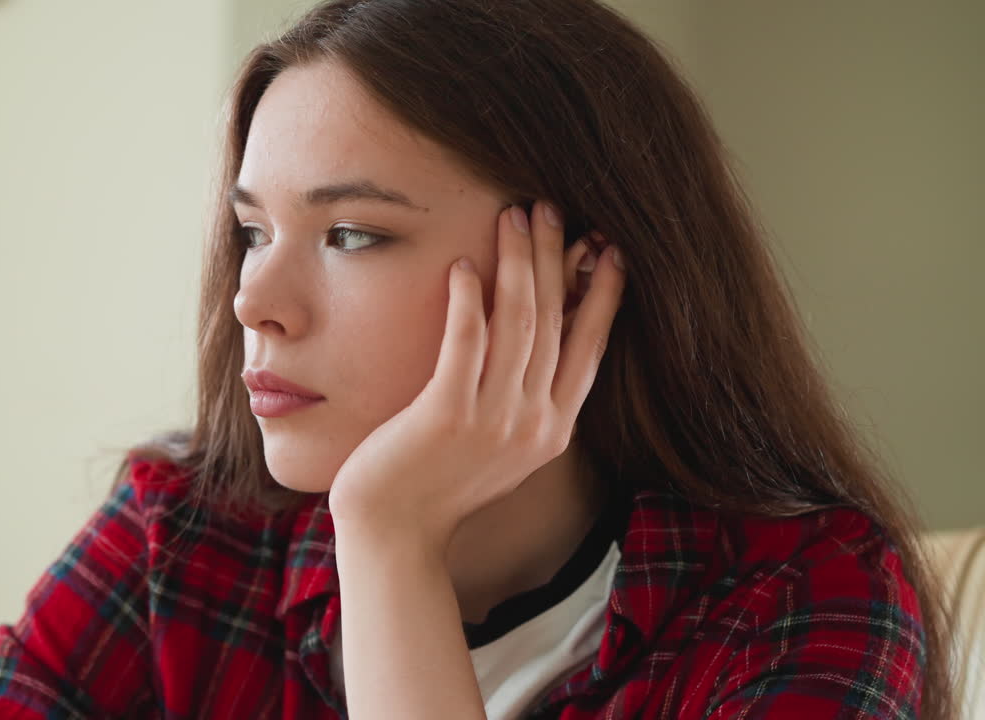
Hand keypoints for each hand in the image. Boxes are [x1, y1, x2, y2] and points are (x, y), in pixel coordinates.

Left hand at [327, 201, 627, 558]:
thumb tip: (535, 335)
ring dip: (517, 263)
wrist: (396, 531)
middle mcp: (534, 424)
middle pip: (554, 322)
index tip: (608, 249)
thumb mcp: (501, 444)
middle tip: (549, 208)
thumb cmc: (440, 481)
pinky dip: (468, 300)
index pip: (590, 348)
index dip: (601, 295)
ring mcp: (493, 420)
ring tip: (512, 216)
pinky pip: (465, 342)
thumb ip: (524, 398)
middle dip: (555, 257)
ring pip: (518, 323)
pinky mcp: (447, 414)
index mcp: (553, 430)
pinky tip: (462, 265)